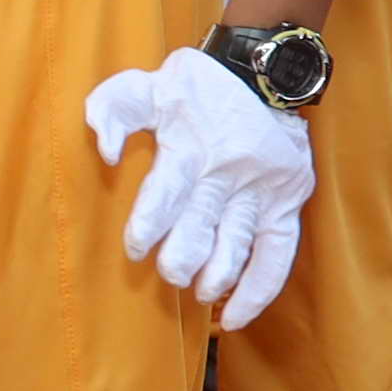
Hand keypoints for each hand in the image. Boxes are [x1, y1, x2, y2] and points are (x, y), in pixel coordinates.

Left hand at [81, 45, 316, 328]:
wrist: (265, 73)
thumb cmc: (198, 87)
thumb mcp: (148, 85)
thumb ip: (113, 111)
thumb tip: (104, 153)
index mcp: (190, 147)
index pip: (167, 194)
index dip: (148, 226)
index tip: (137, 247)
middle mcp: (227, 174)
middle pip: (200, 230)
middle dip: (180, 260)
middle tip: (169, 271)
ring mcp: (260, 192)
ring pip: (236, 247)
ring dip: (215, 277)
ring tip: (199, 291)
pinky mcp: (286, 203)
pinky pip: (278, 254)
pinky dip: (258, 290)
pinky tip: (235, 317)